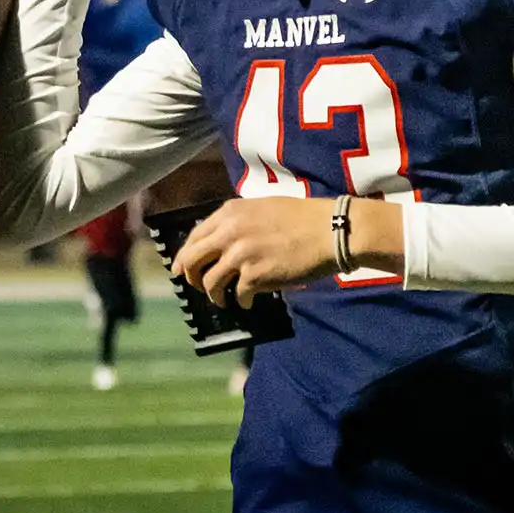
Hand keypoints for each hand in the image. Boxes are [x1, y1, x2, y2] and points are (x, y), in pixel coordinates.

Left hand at [170, 197, 405, 307]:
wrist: (329, 230)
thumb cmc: (303, 218)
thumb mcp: (263, 208)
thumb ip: (238, 222)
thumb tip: (221, 243)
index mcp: (230, 212)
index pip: (194, 235)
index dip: (185, 255)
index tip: (184, 268)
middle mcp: (229, 231)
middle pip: (192, 260)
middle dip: (191, 277)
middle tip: (198, 287)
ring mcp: (241, 254)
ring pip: (210, 283)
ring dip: (215, 296)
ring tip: (224, 300)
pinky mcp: (254, 275)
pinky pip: (237, 295)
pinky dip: (240, 303)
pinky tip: (248, 303)